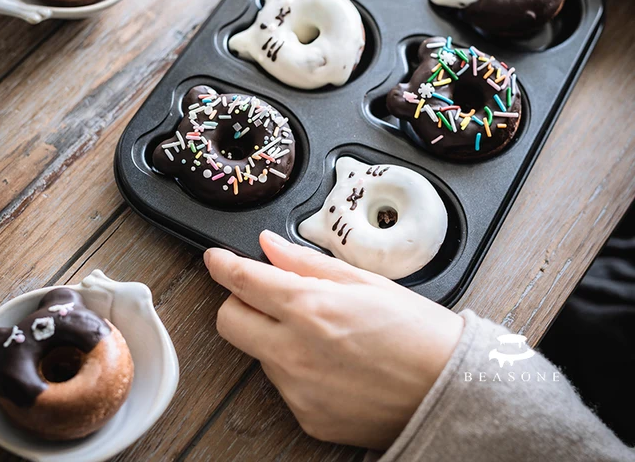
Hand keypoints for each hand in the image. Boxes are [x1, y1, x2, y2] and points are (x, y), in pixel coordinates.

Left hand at [204, 231, 462, 449]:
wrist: (450, 390)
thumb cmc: (417, 331)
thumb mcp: (365, 282)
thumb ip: (306, 263)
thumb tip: (268, 248)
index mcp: (309, 307)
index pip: (242, 281)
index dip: (223, 265)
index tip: (216, 259)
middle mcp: (294, 351)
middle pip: (229, 320)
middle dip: (239, 302)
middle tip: (267, 294)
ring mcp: (297, 390)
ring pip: (257, 351)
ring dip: (273, 335)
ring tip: (321, 331)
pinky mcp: (306, 417)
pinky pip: (282, 384)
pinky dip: (295, 367)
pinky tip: (330, 361)